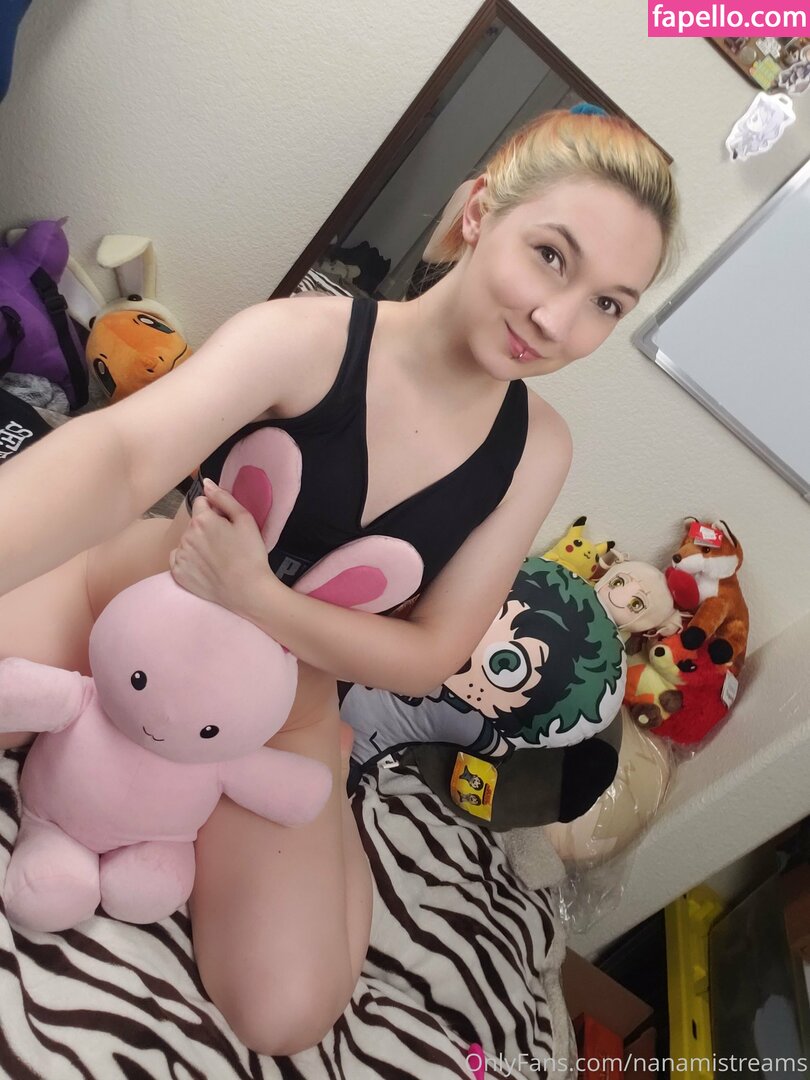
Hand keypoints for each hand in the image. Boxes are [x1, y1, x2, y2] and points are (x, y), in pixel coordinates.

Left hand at [169, 479, 272, 615]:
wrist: (248, 591)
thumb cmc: (251, 554)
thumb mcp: (245, 519)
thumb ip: (224, 498)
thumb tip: (206, 483)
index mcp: (202, 519)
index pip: (201, 502)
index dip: (216, 510)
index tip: (227, 524)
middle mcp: (186, 535)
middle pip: (194, 522)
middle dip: (206, 528)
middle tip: (226, 544)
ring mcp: (180, 556)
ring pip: (186, 540)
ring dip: (197, 544)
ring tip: (217, 558)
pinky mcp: (178, 574)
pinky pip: (178, 558)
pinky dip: (189, 560)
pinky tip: (205, 567)